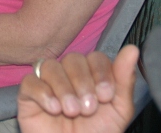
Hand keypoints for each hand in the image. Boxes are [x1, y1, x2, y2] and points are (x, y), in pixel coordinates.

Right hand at [17, 46, 137, 132]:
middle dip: (83, 83)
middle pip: (73, 59)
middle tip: (88, 108)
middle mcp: (69, 74)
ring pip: (51, 67)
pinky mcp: (28, 95)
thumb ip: (124, 80)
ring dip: (64, 88)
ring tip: (71, 111)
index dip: (101, 73)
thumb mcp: (118, 111)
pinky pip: (31, 82)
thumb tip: (133, 49)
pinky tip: (54, 109)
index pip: (95, 57)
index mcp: (92, 75)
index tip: (106, 96)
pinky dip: (43, 93)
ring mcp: (47, 82)